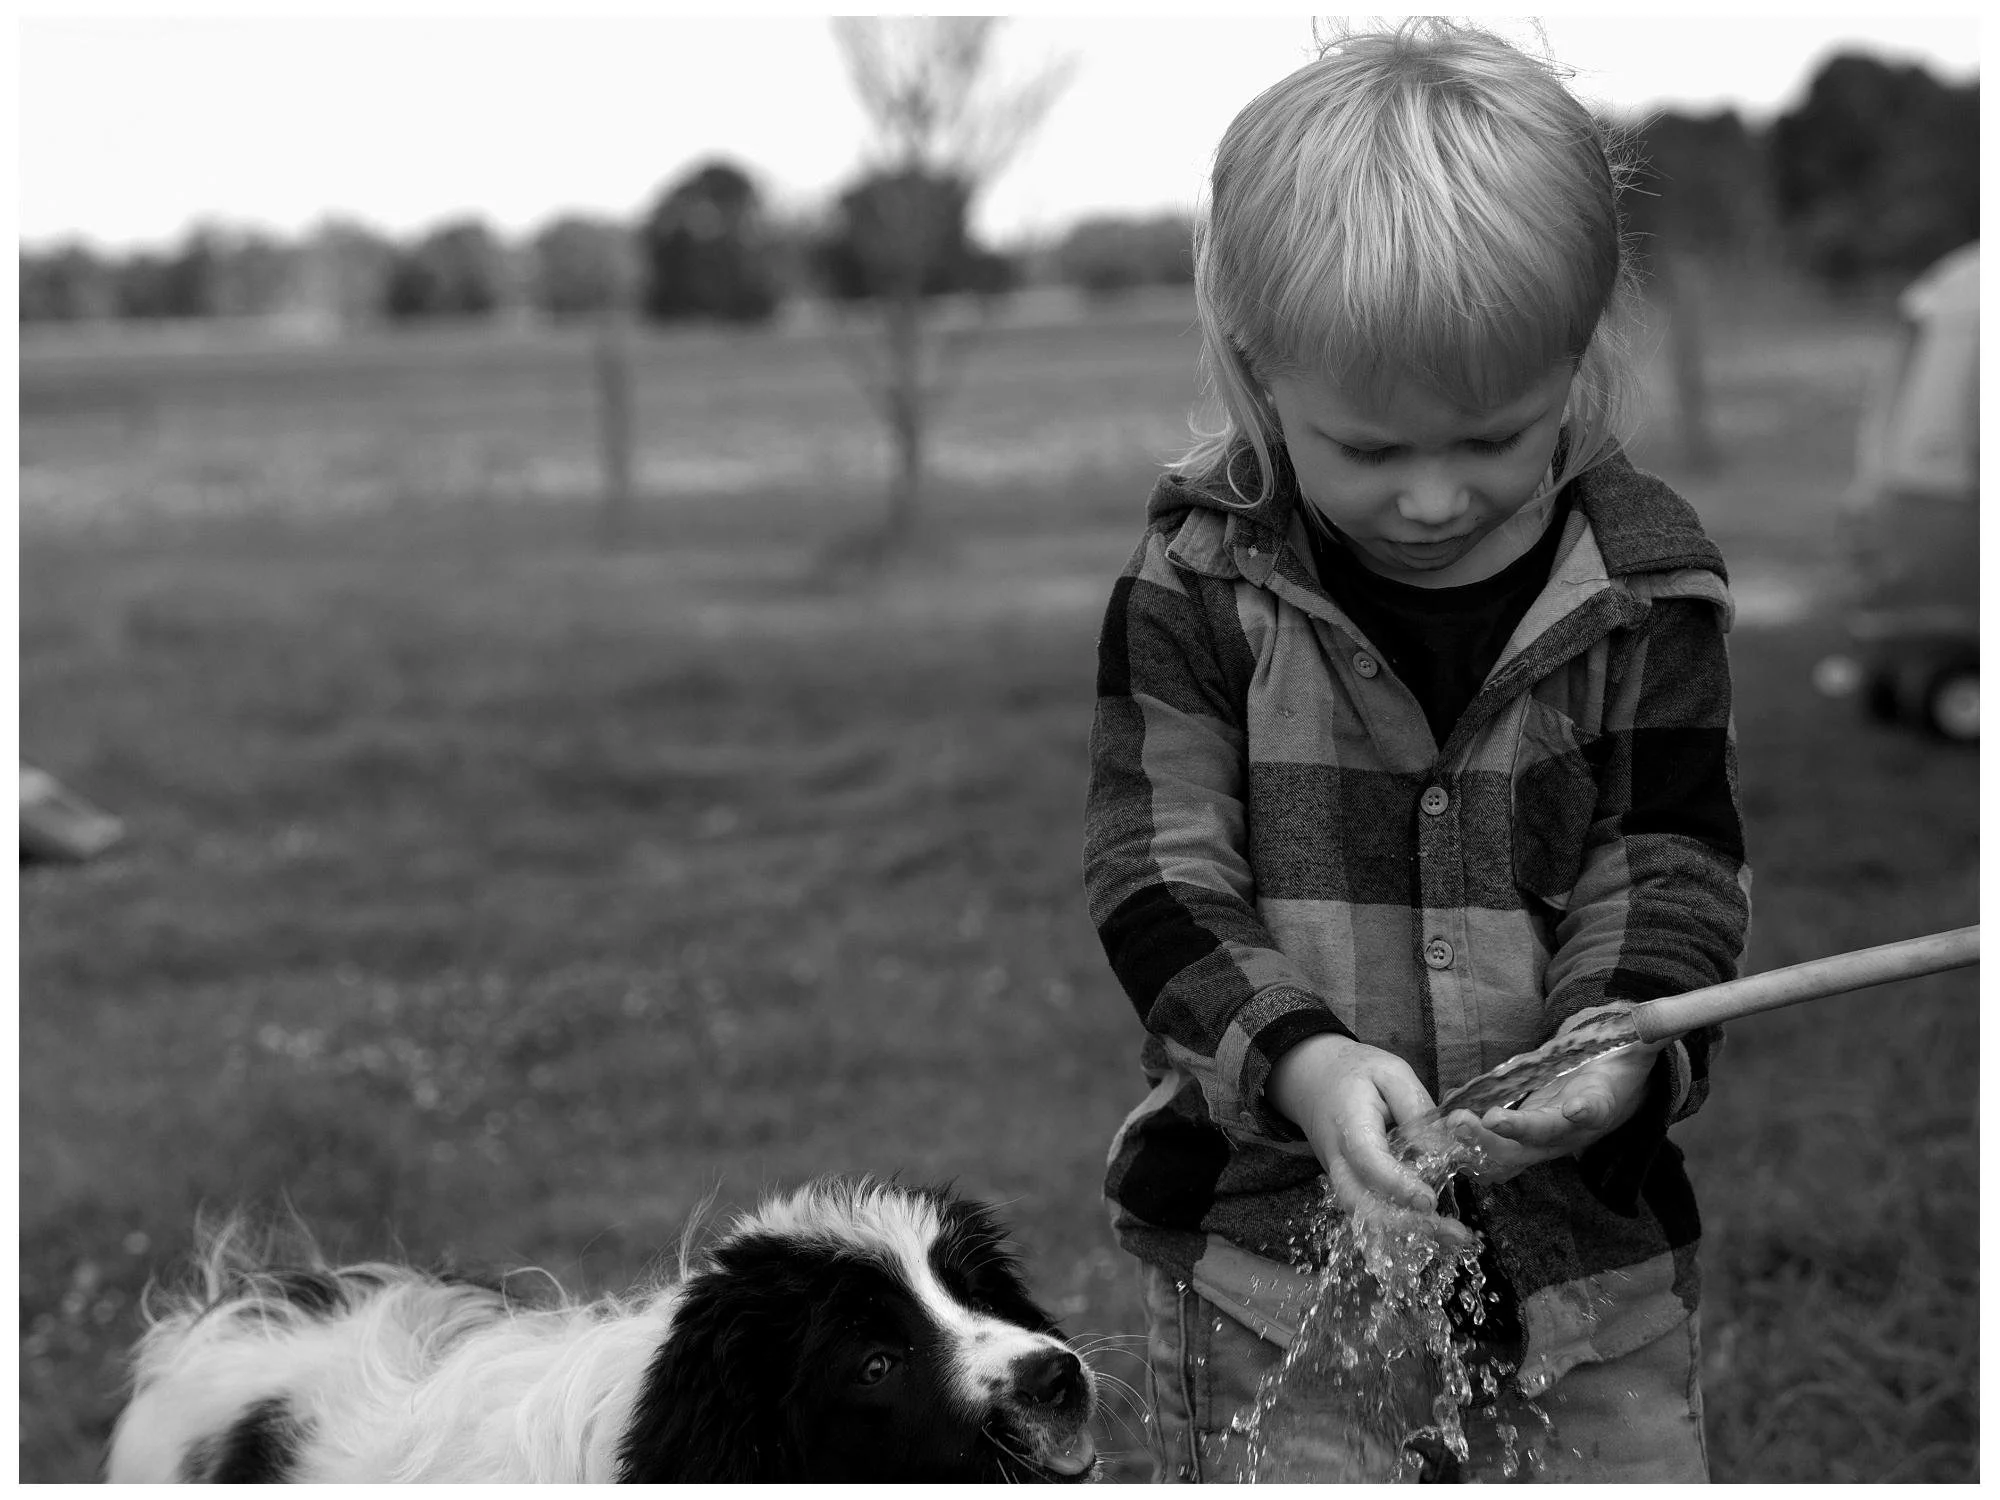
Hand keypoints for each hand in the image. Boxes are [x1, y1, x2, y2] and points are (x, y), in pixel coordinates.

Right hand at [1267, 1034, 1471, 1244]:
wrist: (1312, 1078)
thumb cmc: (1355, 1072)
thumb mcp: (1390, 1072)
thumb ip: (1415, 1107)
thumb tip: (1439, 1148)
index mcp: (1348, 1125)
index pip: (1368, 1162)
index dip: (1397, 1185)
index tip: (1429, 1201)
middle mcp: (1337, 1159)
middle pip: (1361, 1203)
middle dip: (1405, 1225)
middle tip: (1452, 1233)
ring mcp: (1339, 1175)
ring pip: (1363, 1215)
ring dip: (1405, 1232)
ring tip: (1451, 1238)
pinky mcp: (1349, 1183)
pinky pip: (1368, 1211)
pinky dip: (1397, 1228)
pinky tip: (1431, 1231)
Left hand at [1446, 1010, 1663, 1184]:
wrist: (1612, 1095)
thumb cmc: (1619, 1068)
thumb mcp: (1638, 1047)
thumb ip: (1652, 1030)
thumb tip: (1672, 1015)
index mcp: (1600, 1105)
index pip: (1595, 1111)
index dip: (1586, 1112)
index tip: (1577, 1109)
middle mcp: (1570, 1130)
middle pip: (1540, 1141)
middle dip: (1510, 1134)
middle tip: (1477, 1120)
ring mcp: (1542, 1139)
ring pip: (1511, 1154)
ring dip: (1481, 1143)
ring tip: (1454, 1123)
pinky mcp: (1520, 1138)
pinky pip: (1492, 1147)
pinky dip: (1470, 1140)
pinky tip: (1445, 1118)